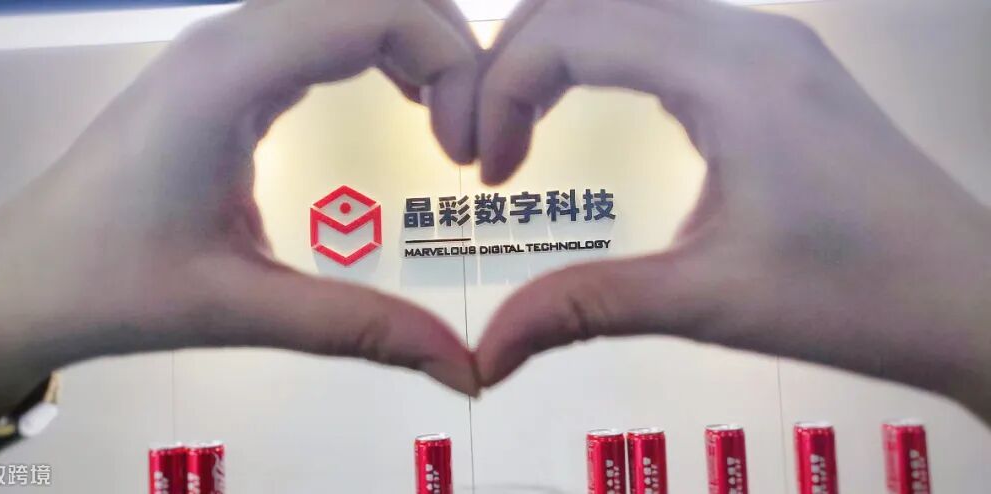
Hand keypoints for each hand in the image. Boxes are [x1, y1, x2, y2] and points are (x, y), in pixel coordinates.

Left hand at [0, 0, 481, 422]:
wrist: (24, 277)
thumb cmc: (114, 285)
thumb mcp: (240, 309)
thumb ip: (358, 327)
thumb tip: (465, 366)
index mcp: (228, 74)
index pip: (374, 9)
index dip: (448, 61)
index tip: (463, 154)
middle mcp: (229, 37)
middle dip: (445, 44)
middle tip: (471, 135)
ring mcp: (224, 44)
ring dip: (415, 40)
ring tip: (448, 118)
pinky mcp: (226, 64)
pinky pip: (322, 24)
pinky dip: (380, 47)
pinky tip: (404, 97)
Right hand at [473, 0, 990, 422]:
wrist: (970, 298)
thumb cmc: (855, 295)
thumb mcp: (708, 301)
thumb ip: (586, 307)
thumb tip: (486, 351)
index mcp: (731, 74)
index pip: (574, 29)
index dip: (503, 87)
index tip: (487, 172)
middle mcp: (750, 33)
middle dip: (516, 58)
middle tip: (486, 142)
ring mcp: (770, 41)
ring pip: (629, 4)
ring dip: (559, 51)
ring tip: (523, 126)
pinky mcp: (778, 64)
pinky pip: (667, 28)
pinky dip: (605, 56)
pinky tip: (589, 107)